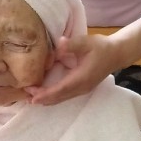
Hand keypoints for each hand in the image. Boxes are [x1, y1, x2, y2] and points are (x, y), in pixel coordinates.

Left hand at [26, 17, 140, 104]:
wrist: (117, 53)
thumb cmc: (101, 47)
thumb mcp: (87, 42)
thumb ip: (73, 44)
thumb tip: (60, 44)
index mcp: (81, 78)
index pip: (60, 89)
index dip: (45, 94)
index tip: (31, 95)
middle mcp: (81, 88)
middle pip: (58, 98)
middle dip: (41, 98)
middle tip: (24, 95)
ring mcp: (82, 90)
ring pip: (61, 99)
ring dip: (46, 98)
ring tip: (29, 96)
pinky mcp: (81, 88)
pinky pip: (64, 95)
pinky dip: (52, 96)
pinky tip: (42, 93)